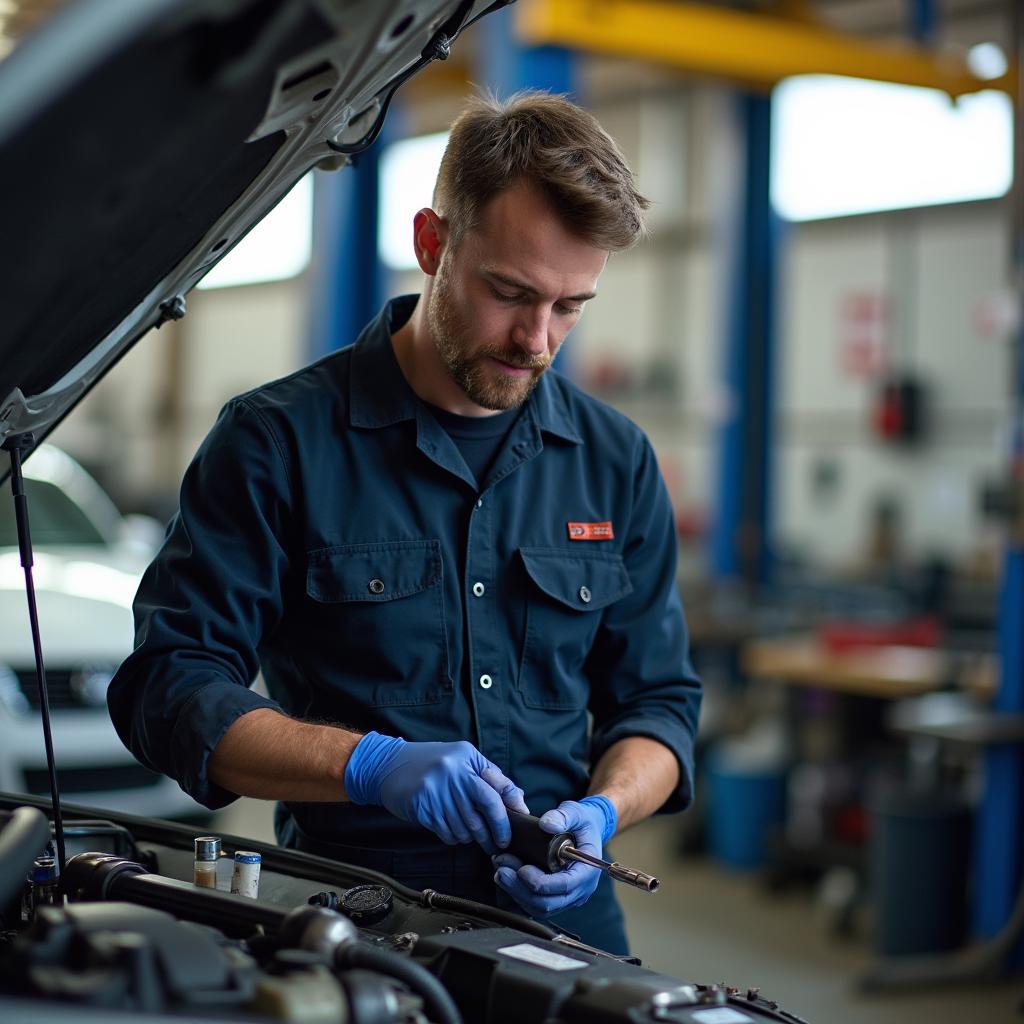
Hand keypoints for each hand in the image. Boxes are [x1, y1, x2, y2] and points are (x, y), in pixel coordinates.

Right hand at [345, 732, 527, 852]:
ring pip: (463, 829)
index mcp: (466, 758)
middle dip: (491, 836)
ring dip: (471, 837)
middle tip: (495, 845)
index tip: (508, 834)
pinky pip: (446, 832)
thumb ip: (494, 778)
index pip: (493, 795)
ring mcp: (434, 791)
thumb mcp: (465, 760)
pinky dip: (453, 837)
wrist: (389, 764)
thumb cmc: (434, 762)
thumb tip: (519, 804)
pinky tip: (452, 830)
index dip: (504, 819)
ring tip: (471, 835)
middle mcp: (451, 773)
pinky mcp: (421, 807)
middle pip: (480, 817)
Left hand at [493, 795, 616, 916]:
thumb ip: (562, 816)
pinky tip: (506, 878)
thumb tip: (546, 825)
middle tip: (501, 870)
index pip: (564, 886)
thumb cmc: (580, 822)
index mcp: (587, 871)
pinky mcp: (555, 899)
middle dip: (520, 890)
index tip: (521, 869)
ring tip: (500, 870)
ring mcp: (567, 898)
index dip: (540, 882)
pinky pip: (533, 907)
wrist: (585, 832)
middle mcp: (579, 891)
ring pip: (538, 909)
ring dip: (515, 893)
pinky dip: (516, 896)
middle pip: (548, 904)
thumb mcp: (574, 811)